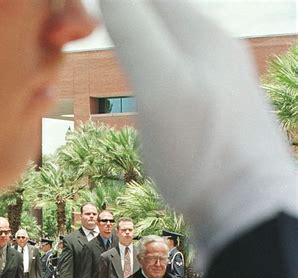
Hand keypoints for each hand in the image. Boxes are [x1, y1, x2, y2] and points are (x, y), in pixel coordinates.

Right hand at [99, 0, 295, 265]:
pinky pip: (183, 79)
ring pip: (174, 48)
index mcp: (201, 34)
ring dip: (144, 42)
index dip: (111, 2)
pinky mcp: (221, 117)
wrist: (249, 211)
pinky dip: (159, 74)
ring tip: (116, 43)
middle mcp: (217, 52)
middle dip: (128, 16)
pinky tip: (154, 91)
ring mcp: (222, 85)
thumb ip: (131, 27)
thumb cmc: (201, 154)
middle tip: (94, 24)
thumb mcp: (157, 85)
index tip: (75, 12)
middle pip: (163, 16)